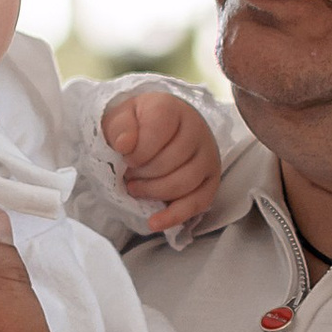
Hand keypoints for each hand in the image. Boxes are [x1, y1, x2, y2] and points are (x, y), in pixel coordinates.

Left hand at [100, 85, 221, 230]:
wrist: (156, 127)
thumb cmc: (136, 124)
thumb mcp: (120, 117)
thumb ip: (119, 127)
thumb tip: (125, 145)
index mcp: (171, 109)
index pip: (157, 133)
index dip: (136, 152)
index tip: (124, 156)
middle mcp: (197, 130)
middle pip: (170, 162)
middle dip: (142, 174)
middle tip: (127, 175)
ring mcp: (208, 156)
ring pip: (184, 184)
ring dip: (154, 192)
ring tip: (135, 188)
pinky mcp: (212, 180)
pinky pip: (198, 203)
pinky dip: (174, 216)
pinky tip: (154, 222)